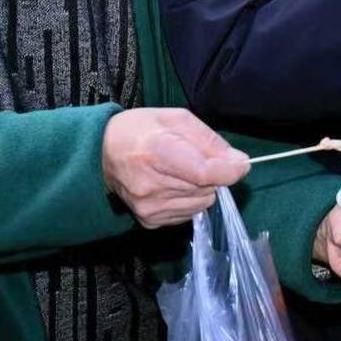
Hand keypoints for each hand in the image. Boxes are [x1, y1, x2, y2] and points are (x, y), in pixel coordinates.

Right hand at [101, 108, 248, 228]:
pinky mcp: (149, 221)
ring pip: (202, 203)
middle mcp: (152, 186)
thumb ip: (210, 141)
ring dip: (201, 188)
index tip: (240, 163)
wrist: (100, 154)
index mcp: (158, 152)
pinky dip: (188, 200)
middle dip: (213, 174)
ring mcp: (149, 207)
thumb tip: (239, 163)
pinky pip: (188, 214)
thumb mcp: (176, 119)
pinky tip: (171, 185)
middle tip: (195, 159)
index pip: (206, 174)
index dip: (230, 170)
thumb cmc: (141, 130)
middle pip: (208, 189)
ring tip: (180, 172)